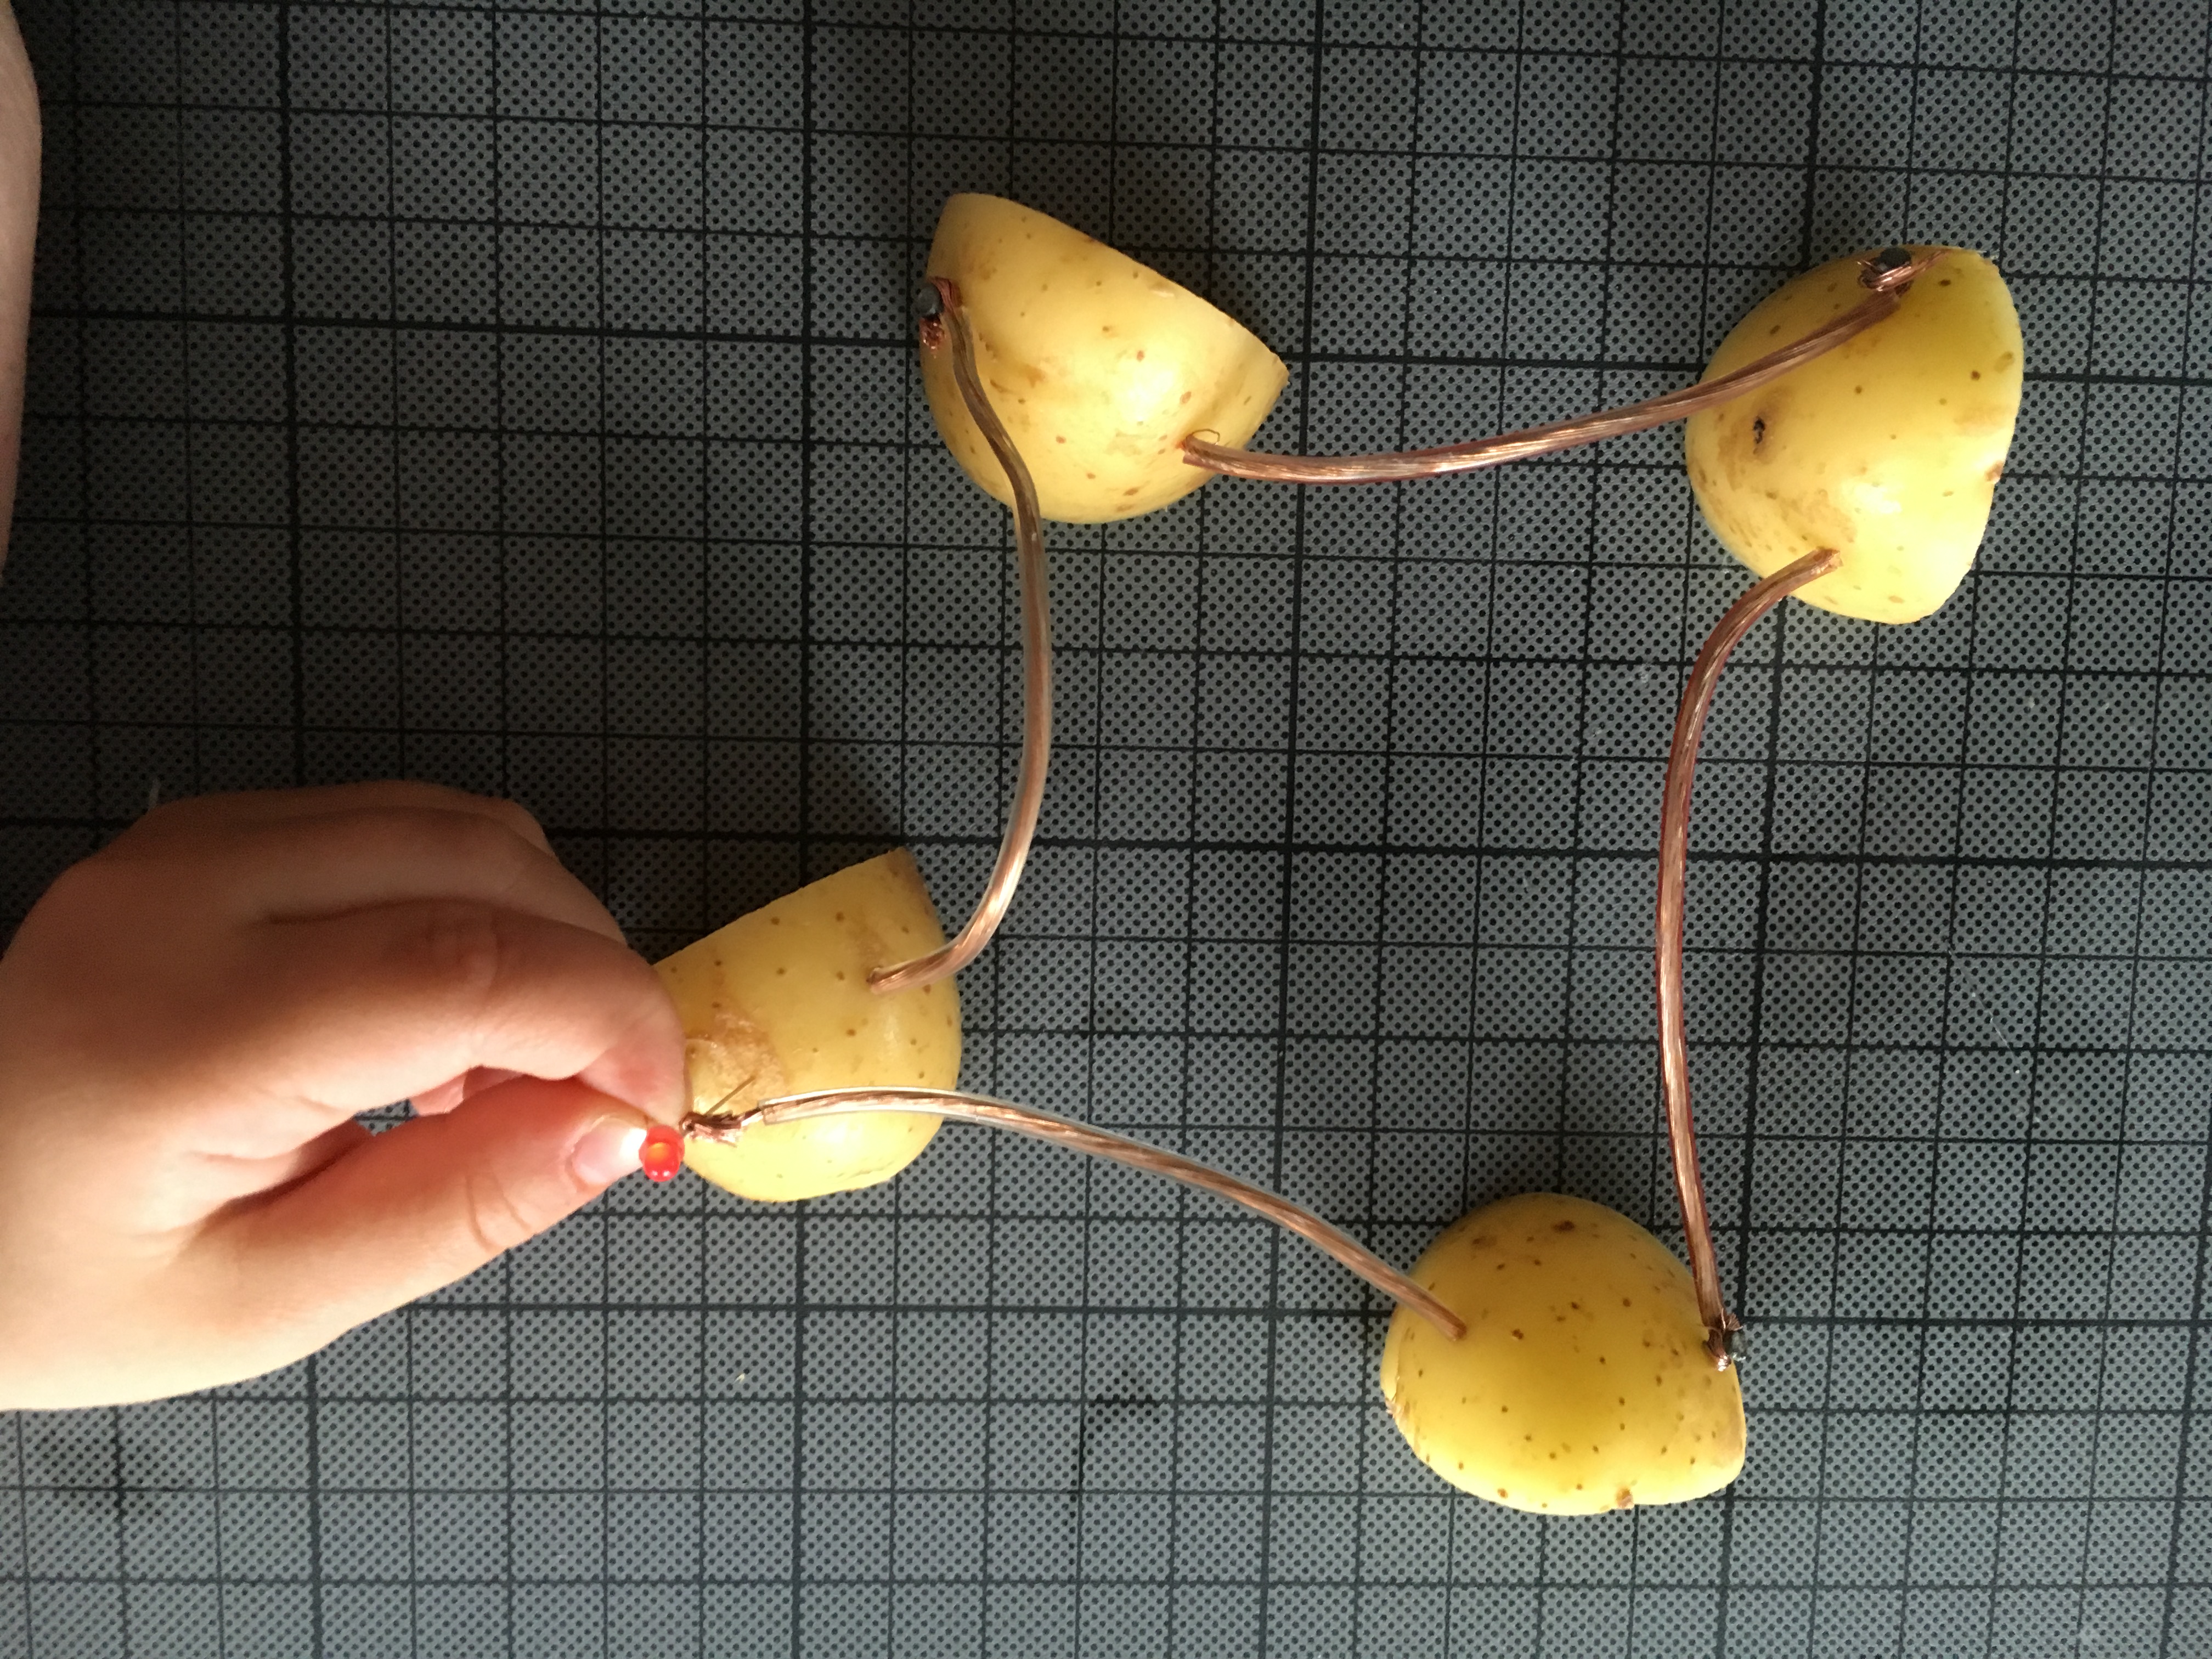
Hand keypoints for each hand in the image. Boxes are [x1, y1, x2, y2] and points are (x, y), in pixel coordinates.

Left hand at [0, 782, 685, 1407]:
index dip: (610, 1024)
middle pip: (485, 865)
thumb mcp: (254, 1305)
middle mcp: (184, 893)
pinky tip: (442, 1018)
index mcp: (185, 1030)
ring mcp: (190, 843)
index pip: (469, 965)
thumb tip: (616, 1132)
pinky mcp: (207, 832)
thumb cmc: (48, 1279)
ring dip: (541, 933)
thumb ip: (450, 1211)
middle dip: (594, 973)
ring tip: (502, 1073)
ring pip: (461, 824)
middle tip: (599, 1101)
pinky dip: (477, 903)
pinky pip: (404, 822)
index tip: (654, 1110)